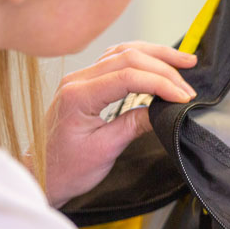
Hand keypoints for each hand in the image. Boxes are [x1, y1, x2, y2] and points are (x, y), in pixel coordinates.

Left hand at [42, 42, 197, 207]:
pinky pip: (115, 60)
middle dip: (164, 69)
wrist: (41, 176)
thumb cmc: (66, 169)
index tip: (183, 98)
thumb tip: (164, 110)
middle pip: (127, 57)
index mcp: (78, 96)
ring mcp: (80, 78)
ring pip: (122, 52)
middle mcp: (76, 80)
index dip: (160, 83)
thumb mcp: (105, 150)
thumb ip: (134, 125)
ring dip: (156, 56)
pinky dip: (141, 59)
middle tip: (188, 87)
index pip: (127, 76)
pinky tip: (158, 62)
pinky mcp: (86, 83)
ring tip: (184, 62)